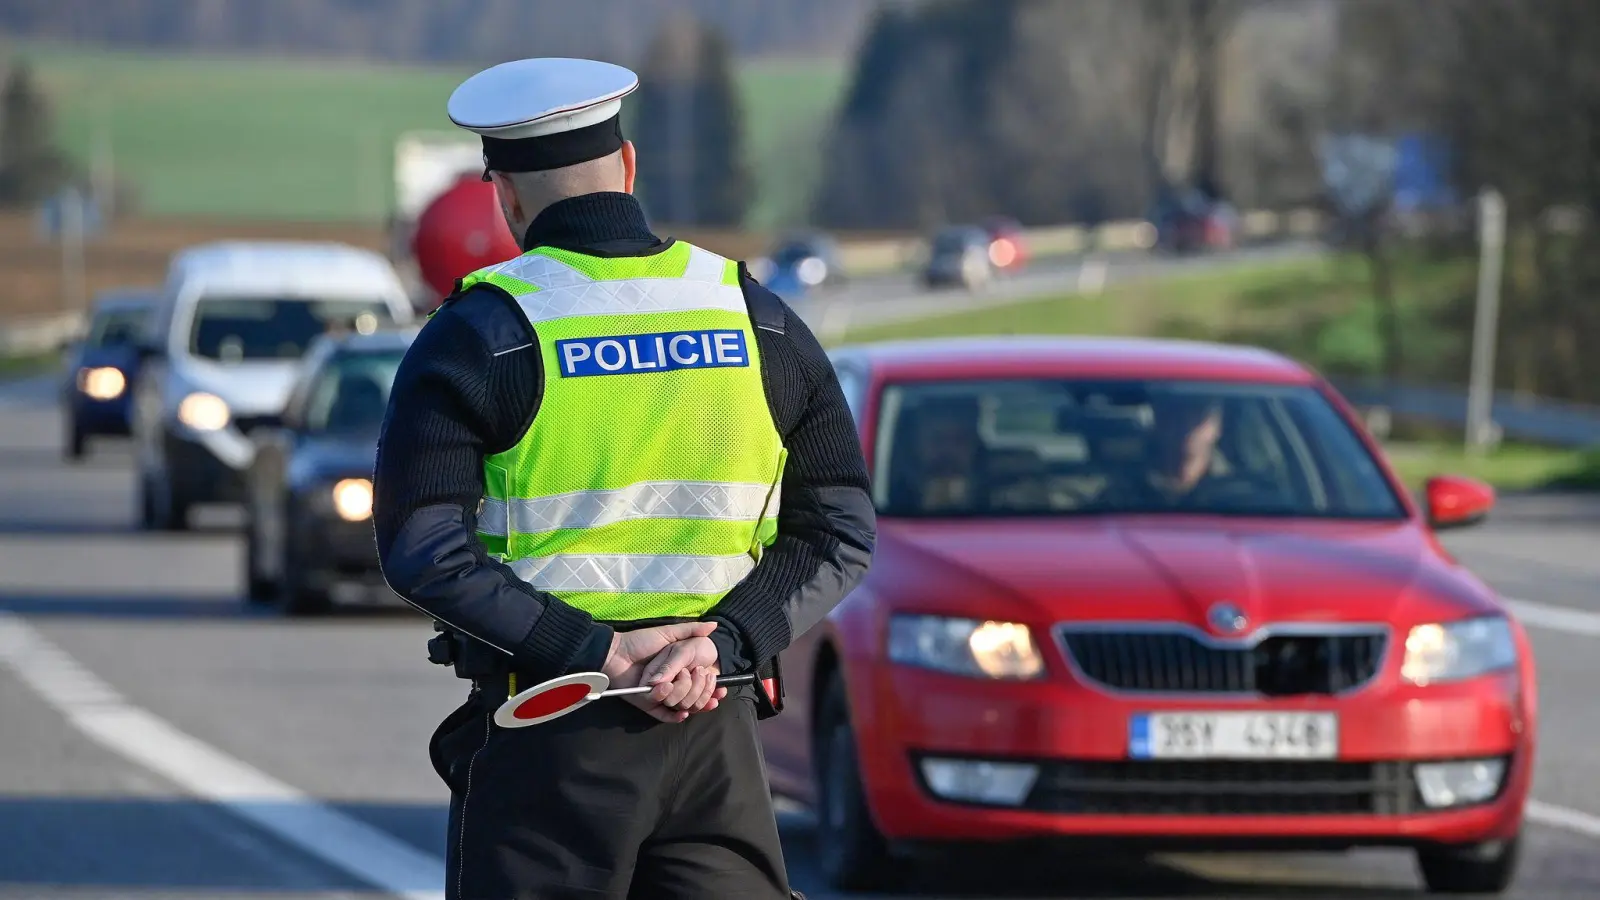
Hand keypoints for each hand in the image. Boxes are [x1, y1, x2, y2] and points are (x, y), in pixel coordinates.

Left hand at [599, 622, 716, 722]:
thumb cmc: (641, 641)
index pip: (699, 685)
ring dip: (684, 696)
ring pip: (679, 705)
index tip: (722, 691)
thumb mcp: (669, 634)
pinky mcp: (647, 704)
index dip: (712, 690)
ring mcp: (659, 696)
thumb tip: (714, 625)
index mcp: (677, 671)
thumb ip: (691, 630)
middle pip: (692, 698)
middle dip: (700, 692)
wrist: (615, 652)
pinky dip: (673, 716)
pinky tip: (682, 713)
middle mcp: (671, 685)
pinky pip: (663, 715)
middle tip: (701, 677)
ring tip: (680, 682)